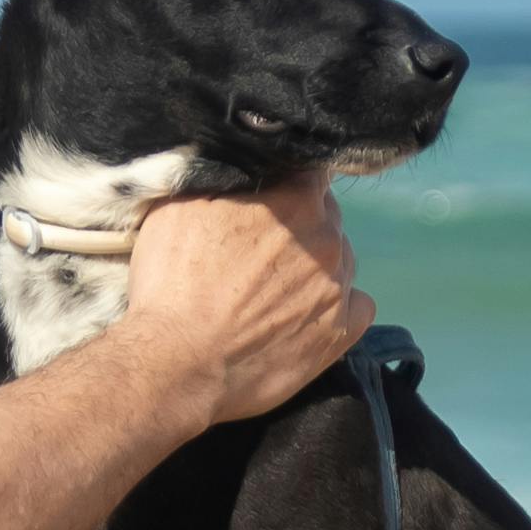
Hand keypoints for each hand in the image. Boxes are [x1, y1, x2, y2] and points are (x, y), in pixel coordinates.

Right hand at [119, 174, 371, 424]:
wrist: (179, 363)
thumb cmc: (172, 281)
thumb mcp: (180, 206)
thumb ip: (225, 178)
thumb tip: (240, 166)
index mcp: (294, 196)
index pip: (308, 171)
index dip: (284, 185)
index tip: (264, 201)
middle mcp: (327, 236)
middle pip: (325, 216)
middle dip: (298, 224)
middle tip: (258, 250)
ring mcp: (339, 286)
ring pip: (341, 259)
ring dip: (316, 265)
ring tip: (275, 291)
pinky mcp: (342, 333)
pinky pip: (358, 305)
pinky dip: (339, 306)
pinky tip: (306, 316)